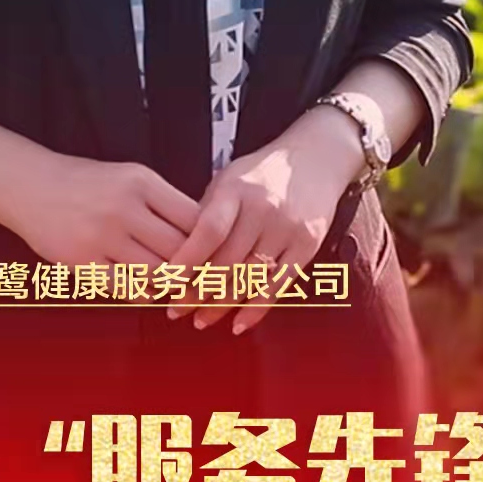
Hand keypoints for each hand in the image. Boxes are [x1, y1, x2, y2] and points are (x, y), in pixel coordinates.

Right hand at [0, 149, 200, 271]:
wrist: (30, 185)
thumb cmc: (85, 183)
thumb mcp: (130, 177)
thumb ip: (164, 203)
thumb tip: (203, 236)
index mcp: (142, 181)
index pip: (194, 218)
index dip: (208, 240)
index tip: (211, 251)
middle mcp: (124, 207)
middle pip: (180, 250)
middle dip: (193, 268)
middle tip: (199, 277)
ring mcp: (102, 236)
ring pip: (157, 273)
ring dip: (168, 283)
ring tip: (171, 282)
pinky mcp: (83, 262)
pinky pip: (126, 288)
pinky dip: (142, 292)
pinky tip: (143, 286)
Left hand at [166, 104, 364, 334]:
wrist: (317, 158)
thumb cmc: (263, 172)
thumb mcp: (229, 179)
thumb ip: (205, 212)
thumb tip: (175, 253)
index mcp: (237, 189)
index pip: (208, 231)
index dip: (185, 261)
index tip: (165, 283)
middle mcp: (263, 208)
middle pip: (226, 261)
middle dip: (197, 291)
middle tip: (176, 309)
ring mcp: (288, 228)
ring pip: (249, 278)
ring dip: (221, 305)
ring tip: (201, 319)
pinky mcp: (308, 245)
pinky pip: (278, 286)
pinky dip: (256, 309)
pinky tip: (238, 323)